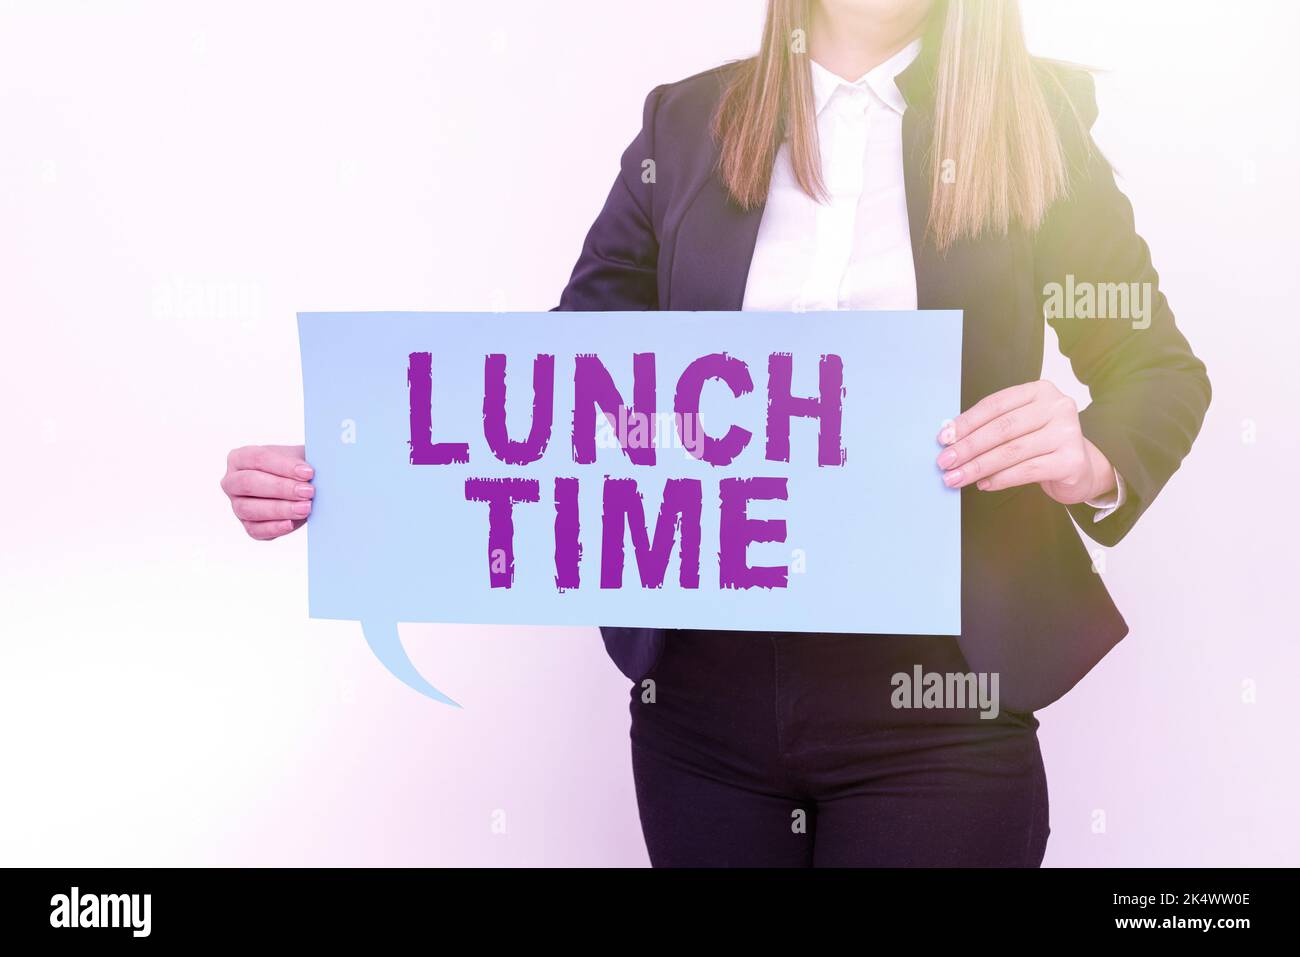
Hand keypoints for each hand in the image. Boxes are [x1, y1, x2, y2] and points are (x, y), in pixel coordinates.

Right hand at [222, 444, 314, 539]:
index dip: (283, 466)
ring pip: (250, 508)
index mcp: (240, 458)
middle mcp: (232, 482)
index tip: (309, 472)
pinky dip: (274, 528)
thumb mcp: (298, 457)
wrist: (300, 486)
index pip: (258, 458)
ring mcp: (237, 505)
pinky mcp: (248, 526)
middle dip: (281, 488)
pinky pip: (256, 530)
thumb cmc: (295, 469)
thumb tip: (311, 470)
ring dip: (280, 509)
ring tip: (305, 508)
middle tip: (308, 491)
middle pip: (249, 483)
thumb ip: (302, 460)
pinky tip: (290, 524)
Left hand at [935, 380, 1115, 505]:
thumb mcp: (1019, 426)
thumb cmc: (1041, 444)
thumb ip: (991, 427)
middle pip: (1002, 428)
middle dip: (968, 447)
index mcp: (1040, 391)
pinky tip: (983, 484)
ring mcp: (1067, 433)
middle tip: (945, 462)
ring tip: (956, 478)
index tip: (943, 438)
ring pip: (1011, 451)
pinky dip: (1000, 479)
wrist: (1079, 469)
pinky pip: (1027, 471)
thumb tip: (950, 438)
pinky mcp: (1072, 460)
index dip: (966, 422)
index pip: (995, 405)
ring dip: (978, 467)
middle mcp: (1057, 407)